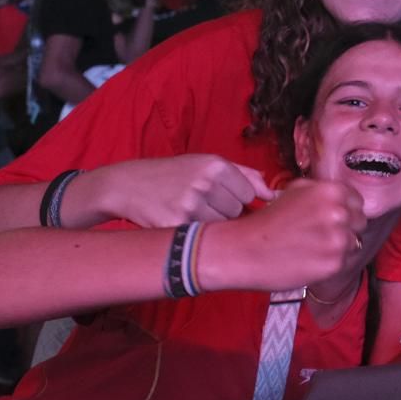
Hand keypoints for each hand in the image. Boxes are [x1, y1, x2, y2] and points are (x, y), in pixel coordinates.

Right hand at [81, 154, 277, 227]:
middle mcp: (206, 182)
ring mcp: (191, 204)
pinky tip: (178, 220)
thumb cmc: (173, 174)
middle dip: (223, 210)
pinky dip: (193, 232)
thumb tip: (274, 194)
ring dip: (209, 223)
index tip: (216, 192)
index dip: (235, 196)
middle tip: (198, 201)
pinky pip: (202, 236)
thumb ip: (245, 175)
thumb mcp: (206, 163)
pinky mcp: (176, 224)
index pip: (250, 194)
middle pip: (237, 211)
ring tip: (188, 208)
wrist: (126, 185)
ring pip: (222, 225)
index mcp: (217, 165)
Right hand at [199, 178, 365, 291]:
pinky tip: (311, 259)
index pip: (357, 200)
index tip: (332, 217)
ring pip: (355, 242)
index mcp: (331, 191)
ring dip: (340, 246)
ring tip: (314, 247)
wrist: (243, 249)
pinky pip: (345, 261)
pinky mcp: (334, 263)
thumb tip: (342, 195)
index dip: (345, 209)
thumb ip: (321, 190)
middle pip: (359, 221)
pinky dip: (332, 262)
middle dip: (345, 227)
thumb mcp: (294, 190)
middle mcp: (339, 213)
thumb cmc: (266, 220)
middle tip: (320, 234)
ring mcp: (338, 239)